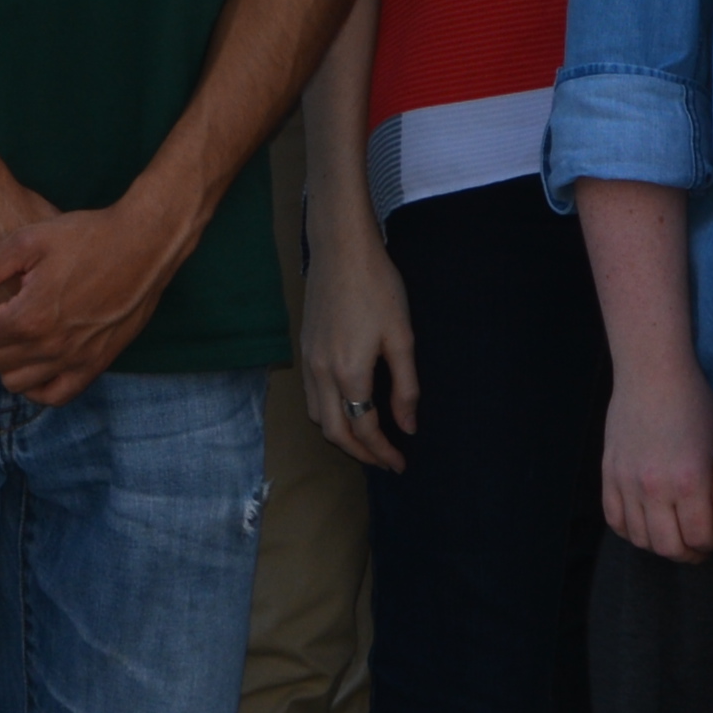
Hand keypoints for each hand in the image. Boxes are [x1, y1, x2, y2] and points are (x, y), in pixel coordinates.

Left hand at [0, 198, 190, 407]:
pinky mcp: (97, 365)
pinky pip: (55, 396)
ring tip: (14, 334)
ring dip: (6, 363)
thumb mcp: (28, 241)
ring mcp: (75, 361)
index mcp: (28, 318)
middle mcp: (50, 348)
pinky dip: (38, 386)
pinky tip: (37, 362)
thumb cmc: (86, 237)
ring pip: (18, 384)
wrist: (144, 244)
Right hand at [301, 229, 417, 468]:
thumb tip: (408, 426)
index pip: (364, 428)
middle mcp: (321, 373)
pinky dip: (328, 413)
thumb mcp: (402, 337)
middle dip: (359, 453)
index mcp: (349, 373)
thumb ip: (405, 387)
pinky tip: (347, 407)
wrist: (341, 249)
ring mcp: (308, 361)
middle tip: (384, 461)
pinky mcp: (304, 348)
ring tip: (367, 440)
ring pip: (317, 416)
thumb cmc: (378, 287)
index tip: (400, 463)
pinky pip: (311, 396)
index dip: (382, 451)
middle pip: (334, 431)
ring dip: (340, 435)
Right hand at [601, 356, 712, 562]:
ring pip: (640, 540)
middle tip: (698, 547)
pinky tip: (646, 524)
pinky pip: (614, 520)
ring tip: (674, 535)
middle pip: (669, 548)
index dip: (712, 545)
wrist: (652, 374)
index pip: (700, 538)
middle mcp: (655, 487)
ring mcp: (627, 482)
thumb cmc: (694, 405)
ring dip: (660, 546)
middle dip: (688, 554)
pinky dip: (630, 531)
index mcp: (690, 481)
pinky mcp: (609, 474)